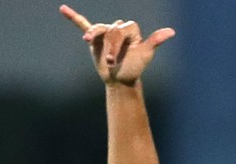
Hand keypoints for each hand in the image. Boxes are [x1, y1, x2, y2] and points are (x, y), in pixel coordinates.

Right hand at [59, 4, 174, 84]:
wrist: (120, 81)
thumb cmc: (134, 68)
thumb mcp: (145, 55)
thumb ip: (155, 41)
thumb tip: (171, 32)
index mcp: (130, 30)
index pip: (122, 29)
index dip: (118, 43)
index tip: (115, 59)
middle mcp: (117, 28)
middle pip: (110, 30)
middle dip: (110, 46)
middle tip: (111, 62)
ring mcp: (105, 33)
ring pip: (97, 29)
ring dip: (94, 36)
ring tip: (88, 41)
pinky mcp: (95, 40)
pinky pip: (84, 25)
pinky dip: (74, 18)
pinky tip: (63, 9)